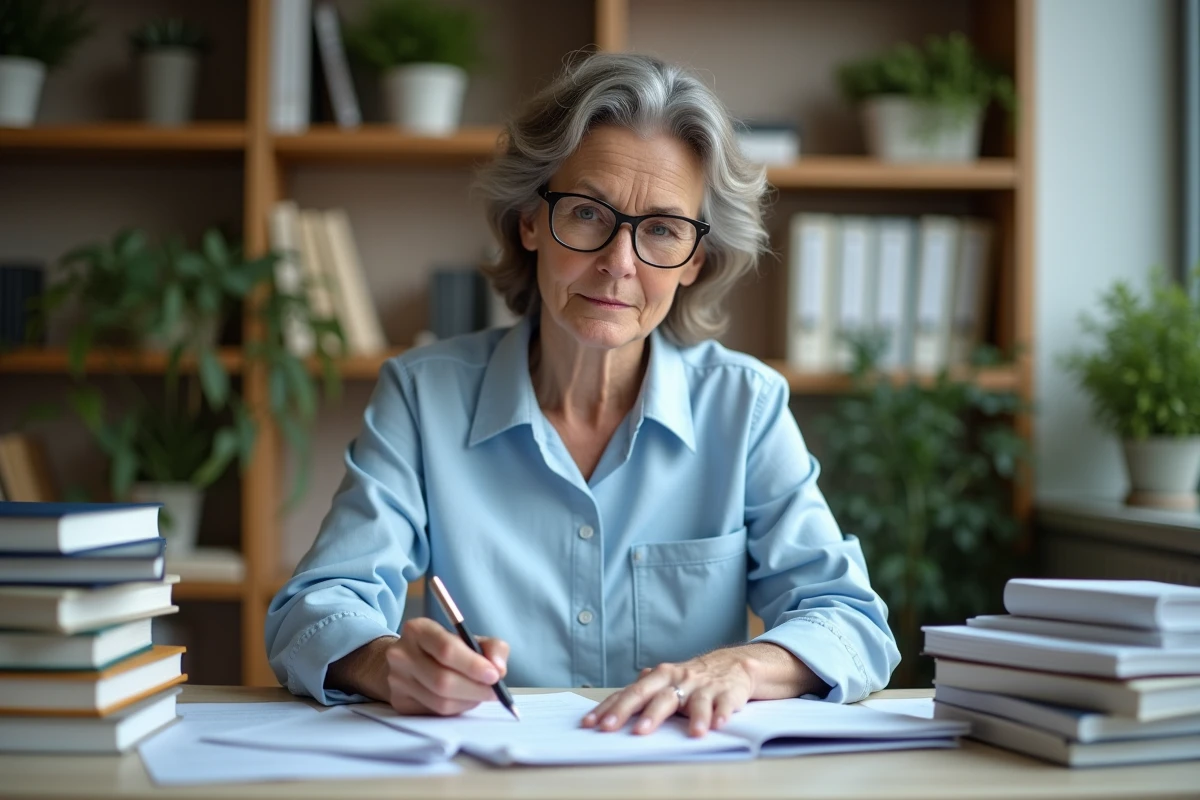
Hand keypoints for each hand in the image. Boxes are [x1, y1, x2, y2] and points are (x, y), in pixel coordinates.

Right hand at [382, 617, 509, 715]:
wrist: (407, 661)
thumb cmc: (444, 649)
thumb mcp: (468, 639)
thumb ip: (492, 648)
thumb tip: (499, 669)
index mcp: (419, 630)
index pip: (446, 649)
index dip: (473, 665)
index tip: (494, 675)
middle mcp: (402, 654)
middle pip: (443, 680)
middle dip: (475, 689)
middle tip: (495, 692)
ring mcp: (397, 680)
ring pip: (440, 702)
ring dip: (468, 702)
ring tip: (480, 695)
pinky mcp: (399, 702)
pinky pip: (434, 713)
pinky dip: (456, 709)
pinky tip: (463, 700)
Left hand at [581, 643, 821, 737]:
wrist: (735, 664)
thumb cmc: (693, 679)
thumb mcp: (665, 681)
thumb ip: (641, 692)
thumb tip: (610, 702)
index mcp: (660, 677)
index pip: (630, 694)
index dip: (611, 708)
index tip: (591, 724)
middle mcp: (678, 680)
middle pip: (653, 696)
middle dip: (634, 713)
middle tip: (615, 729)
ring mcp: (703, 687)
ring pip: (693, 702)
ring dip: (688, 717)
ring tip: (681, 733)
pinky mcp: (728, 694)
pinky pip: (724, 705)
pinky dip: (721, 714)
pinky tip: (716, 726)